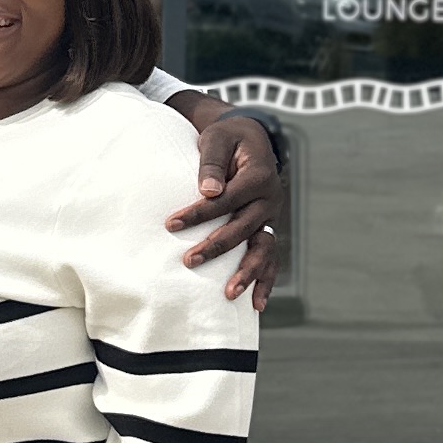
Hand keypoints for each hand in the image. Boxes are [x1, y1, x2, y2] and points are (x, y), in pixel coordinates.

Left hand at [166, 105, 283, 304]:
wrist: (248, 139)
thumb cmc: (227, 138)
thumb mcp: (216, 139)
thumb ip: (211, 163)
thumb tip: (208, 191)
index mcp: (259, 176)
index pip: (227, 199)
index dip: (199, 213)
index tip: (171, 225)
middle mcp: (270, 199)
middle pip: (244, 229)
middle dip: (216, 247)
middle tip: (188, 261)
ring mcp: (271, 217)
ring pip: (264, 249)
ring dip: (247, 273)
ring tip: (229, 295)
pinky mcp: (267, 228)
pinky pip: (269, 257)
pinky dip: (265, 280)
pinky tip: (256, 304)